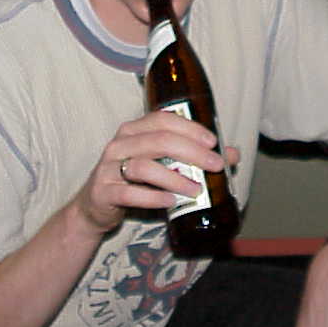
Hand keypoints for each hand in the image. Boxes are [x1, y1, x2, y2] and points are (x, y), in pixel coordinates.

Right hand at [72, 110, 237, 233]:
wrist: (94, 206)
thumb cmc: (133, 180)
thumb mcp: (162, 164)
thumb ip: (192, 157)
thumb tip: (232, 154)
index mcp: (134, 130)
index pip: (163, 120)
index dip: (189, 128)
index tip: (213, 142)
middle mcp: (120, 144)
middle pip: (158, 141)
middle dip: (191, 152)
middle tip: (214, 166)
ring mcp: (109, 167)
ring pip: (144, 167)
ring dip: (174, 177)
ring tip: (196, 189)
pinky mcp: (103, 191)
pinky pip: (129, 192)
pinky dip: (152, 197)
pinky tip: (170, 202)